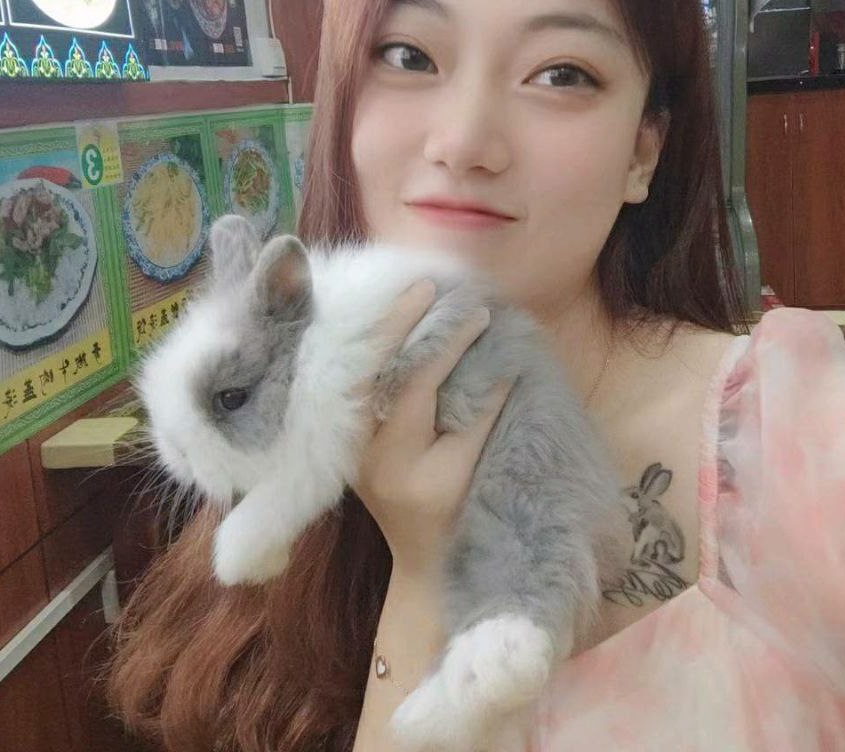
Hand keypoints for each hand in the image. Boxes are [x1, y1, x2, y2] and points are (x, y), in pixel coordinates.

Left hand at [354, 280, 513, 580]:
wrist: (420, 558)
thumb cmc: (453, 518)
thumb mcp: (470, 468)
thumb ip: (481, 414)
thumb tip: (499, 360)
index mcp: (391, 457)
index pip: (414, 384)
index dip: (445, 345)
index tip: (477, 314)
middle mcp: (357, 447)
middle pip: (368, 369)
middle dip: (394, 323)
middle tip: (423, 286)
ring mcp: (345, 442)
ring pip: (351, 372)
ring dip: (376, 332)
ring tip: (402, 295)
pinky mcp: (346, 436)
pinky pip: (350, 383)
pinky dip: (369, 351)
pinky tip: (385, 324)